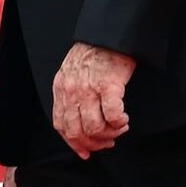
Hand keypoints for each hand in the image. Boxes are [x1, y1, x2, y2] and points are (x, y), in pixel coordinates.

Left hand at [52, 43, 134, 158]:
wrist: (108, 35)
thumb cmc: (94, 54)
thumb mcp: (72, 74)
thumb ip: (71, 96)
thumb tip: (79, 123)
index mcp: (61, 89)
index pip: (61, 125)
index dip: (74, 143)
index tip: (86, 151)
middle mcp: (72, 91)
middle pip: (77, 131)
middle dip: (93, 143)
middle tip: (107, 142)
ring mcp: (89, 89)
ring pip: (94, 127)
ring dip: (109, 134)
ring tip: (119, 128)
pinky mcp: (109, 85)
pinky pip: (112, 115)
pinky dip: (119, 123)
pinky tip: (124, 120)